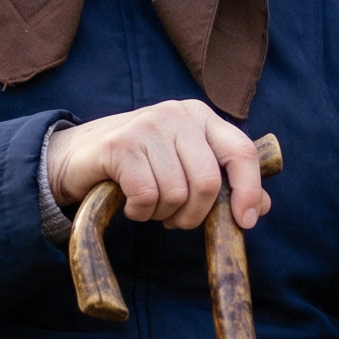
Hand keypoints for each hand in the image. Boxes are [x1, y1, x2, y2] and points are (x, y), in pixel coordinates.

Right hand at [48, 101, 270, 231]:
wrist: (77, 158)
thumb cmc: (139, 166)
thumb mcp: (185, 169)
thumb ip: (224, 184)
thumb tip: (260, 207)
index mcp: (201, 117)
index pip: (241, 152)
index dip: (248, 190)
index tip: (244, 223)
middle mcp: (178, 114)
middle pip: (208, 182)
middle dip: (194, 215)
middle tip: (175, 220)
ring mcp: (148, 125)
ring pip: (177, 193)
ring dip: (163, 214)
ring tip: (149, 206)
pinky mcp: (121, 145)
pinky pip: (147, 196)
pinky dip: (140, 212)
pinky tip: (130, 204)